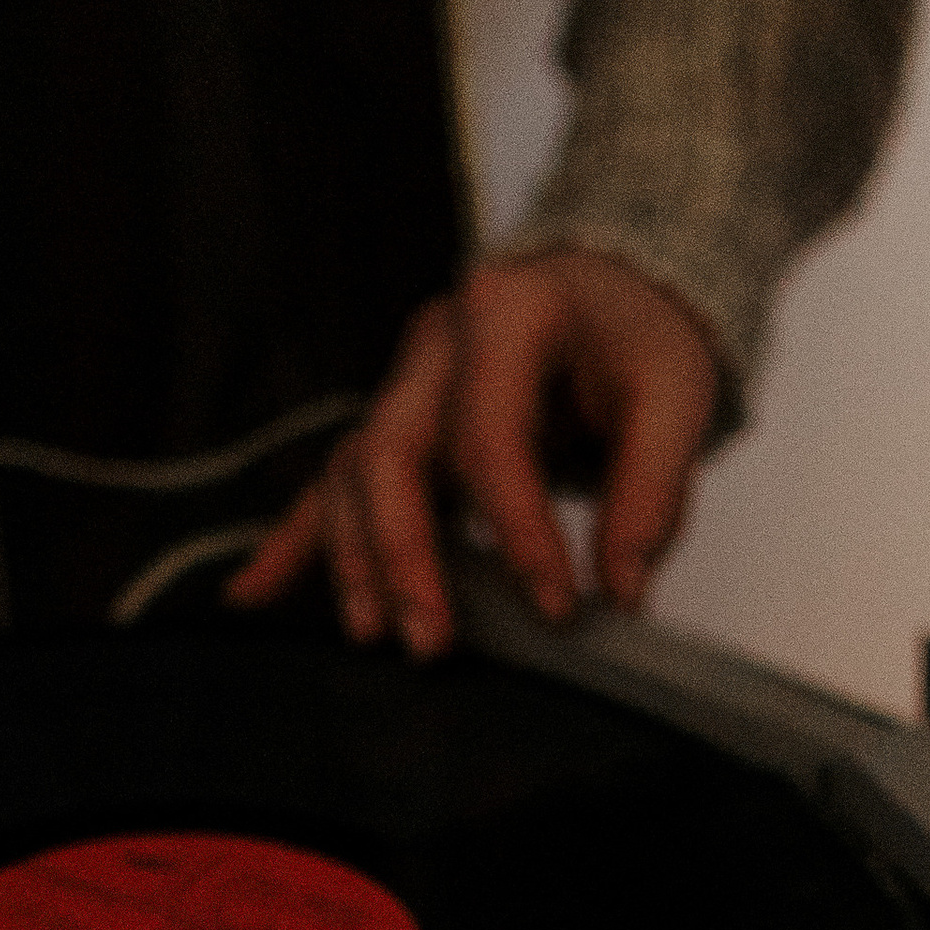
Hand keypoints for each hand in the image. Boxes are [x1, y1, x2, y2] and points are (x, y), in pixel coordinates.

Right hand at [226, 251, 719, 653]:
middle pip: (391, 450)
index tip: (558, 607)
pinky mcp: (397, 427)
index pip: (491, 434)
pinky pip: (334, 484)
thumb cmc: (637, 336)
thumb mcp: (676, 394)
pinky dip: (294, 541)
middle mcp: (437, 344)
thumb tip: (620, 592)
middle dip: (404, 552)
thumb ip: (653, 491)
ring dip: (356, 557)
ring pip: (354, 471)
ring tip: (375, 633)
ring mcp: (406, 386)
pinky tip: (253, 595)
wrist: (613, 289)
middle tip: (432, 640)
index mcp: (505, 314)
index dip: (520, 529)